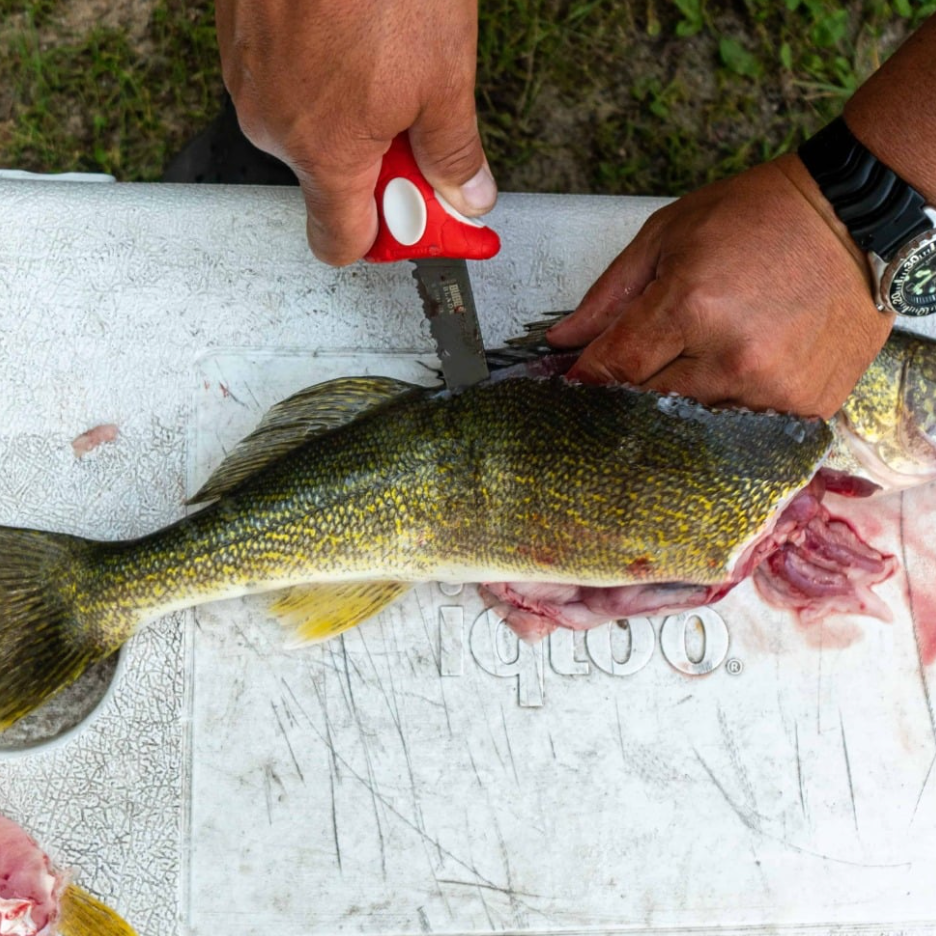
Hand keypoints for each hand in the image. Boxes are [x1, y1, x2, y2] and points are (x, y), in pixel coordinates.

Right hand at [215, 0, 496, 264]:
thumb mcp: (445, 78)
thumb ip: (454, 154)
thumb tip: (468, 195)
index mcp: (323, 155)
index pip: (339, 242)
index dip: (384, 238)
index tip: (414, 222)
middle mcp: (274, 127)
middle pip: (329, 182)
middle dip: (375, 166)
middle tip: (414, 123)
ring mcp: (248, 79)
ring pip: (307, 128)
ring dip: (348, 117)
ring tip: (382, 60)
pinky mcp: (239, 38)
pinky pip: (285, 82)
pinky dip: (319, 76)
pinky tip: (349, 35)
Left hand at [547, 155, 893, 418]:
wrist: (856, 216)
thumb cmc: (761, 215)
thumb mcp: (668, 235)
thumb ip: (608, 296)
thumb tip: (561, 341)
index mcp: (691, 306)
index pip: (615, 367)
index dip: (587, 377)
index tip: (576, 382)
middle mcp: (733, 357)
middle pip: (649, 403)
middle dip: (634, 388)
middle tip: (642, 365)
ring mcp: (774, 387)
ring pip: (696, 419)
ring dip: (684, 398)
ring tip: (703, 356)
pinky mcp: (808, 405)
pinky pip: (745, 424)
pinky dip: (731, 404)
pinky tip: (740, 369)